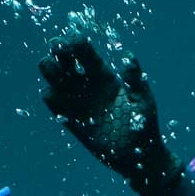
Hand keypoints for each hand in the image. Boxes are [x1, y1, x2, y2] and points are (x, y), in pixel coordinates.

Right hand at [39, 37, 180, 191]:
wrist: (136, 156)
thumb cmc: (144, 126)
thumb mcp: (142, 101)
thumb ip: (135, 80)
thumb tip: (129, 56)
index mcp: (103, 74)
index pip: (84, 51)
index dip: (76, 42)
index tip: (74, 39)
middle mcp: (86, 83)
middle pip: (64, 57)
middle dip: (57, 48)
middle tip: (58, 48)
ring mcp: (76, 99)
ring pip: (53, 75)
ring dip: (49, 68)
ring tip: (57, 71)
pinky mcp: (69, 117)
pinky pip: (52, 101)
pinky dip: (50, 95)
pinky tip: (57, 96)